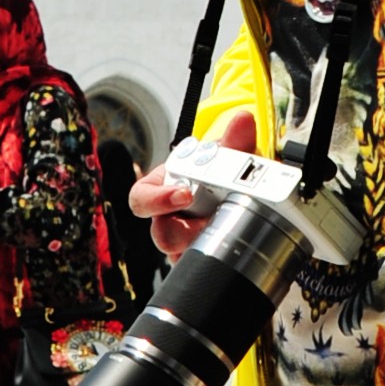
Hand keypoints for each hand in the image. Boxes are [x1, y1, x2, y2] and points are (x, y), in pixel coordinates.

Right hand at [131, 108, 256, 256]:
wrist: (241, 193)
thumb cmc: (221, 173)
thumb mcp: (228, 155)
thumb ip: (234, 141)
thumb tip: (243, 120)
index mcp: (164, 188)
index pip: (142, 198)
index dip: (158, 200)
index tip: (184, 195)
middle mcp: (170, 217)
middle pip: (161, 234)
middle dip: (182, 232)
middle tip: (208, 225)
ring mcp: (186, 241)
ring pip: (180, 254)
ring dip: (201, 248)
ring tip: (225, 237)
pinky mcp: (201, 257)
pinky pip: (201, 265)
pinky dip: (216, 261)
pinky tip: (232, 253)